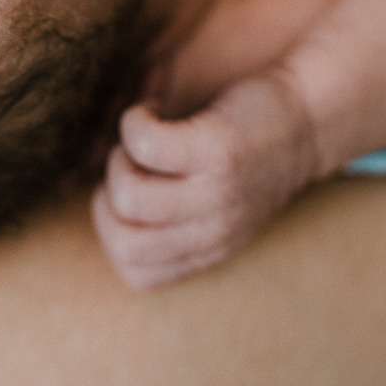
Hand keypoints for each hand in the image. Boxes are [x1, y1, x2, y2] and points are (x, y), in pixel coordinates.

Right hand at [92, 76, 318, 289]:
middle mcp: (215, 230)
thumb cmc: (248, 148)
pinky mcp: (218, 147)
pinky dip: (134, 122)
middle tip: (134, 164)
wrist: (311, 111)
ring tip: (144, 138)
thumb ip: (165, 214)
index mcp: (209, 248)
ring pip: (127, 195)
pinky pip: (144, 143)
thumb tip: (74, 191)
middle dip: (110, 196)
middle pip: (123, 240)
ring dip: (119, 158)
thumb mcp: (213, 202)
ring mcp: (218, 192)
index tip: (135, 192)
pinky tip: (151, 111)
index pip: (137, 275)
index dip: (116, 231)